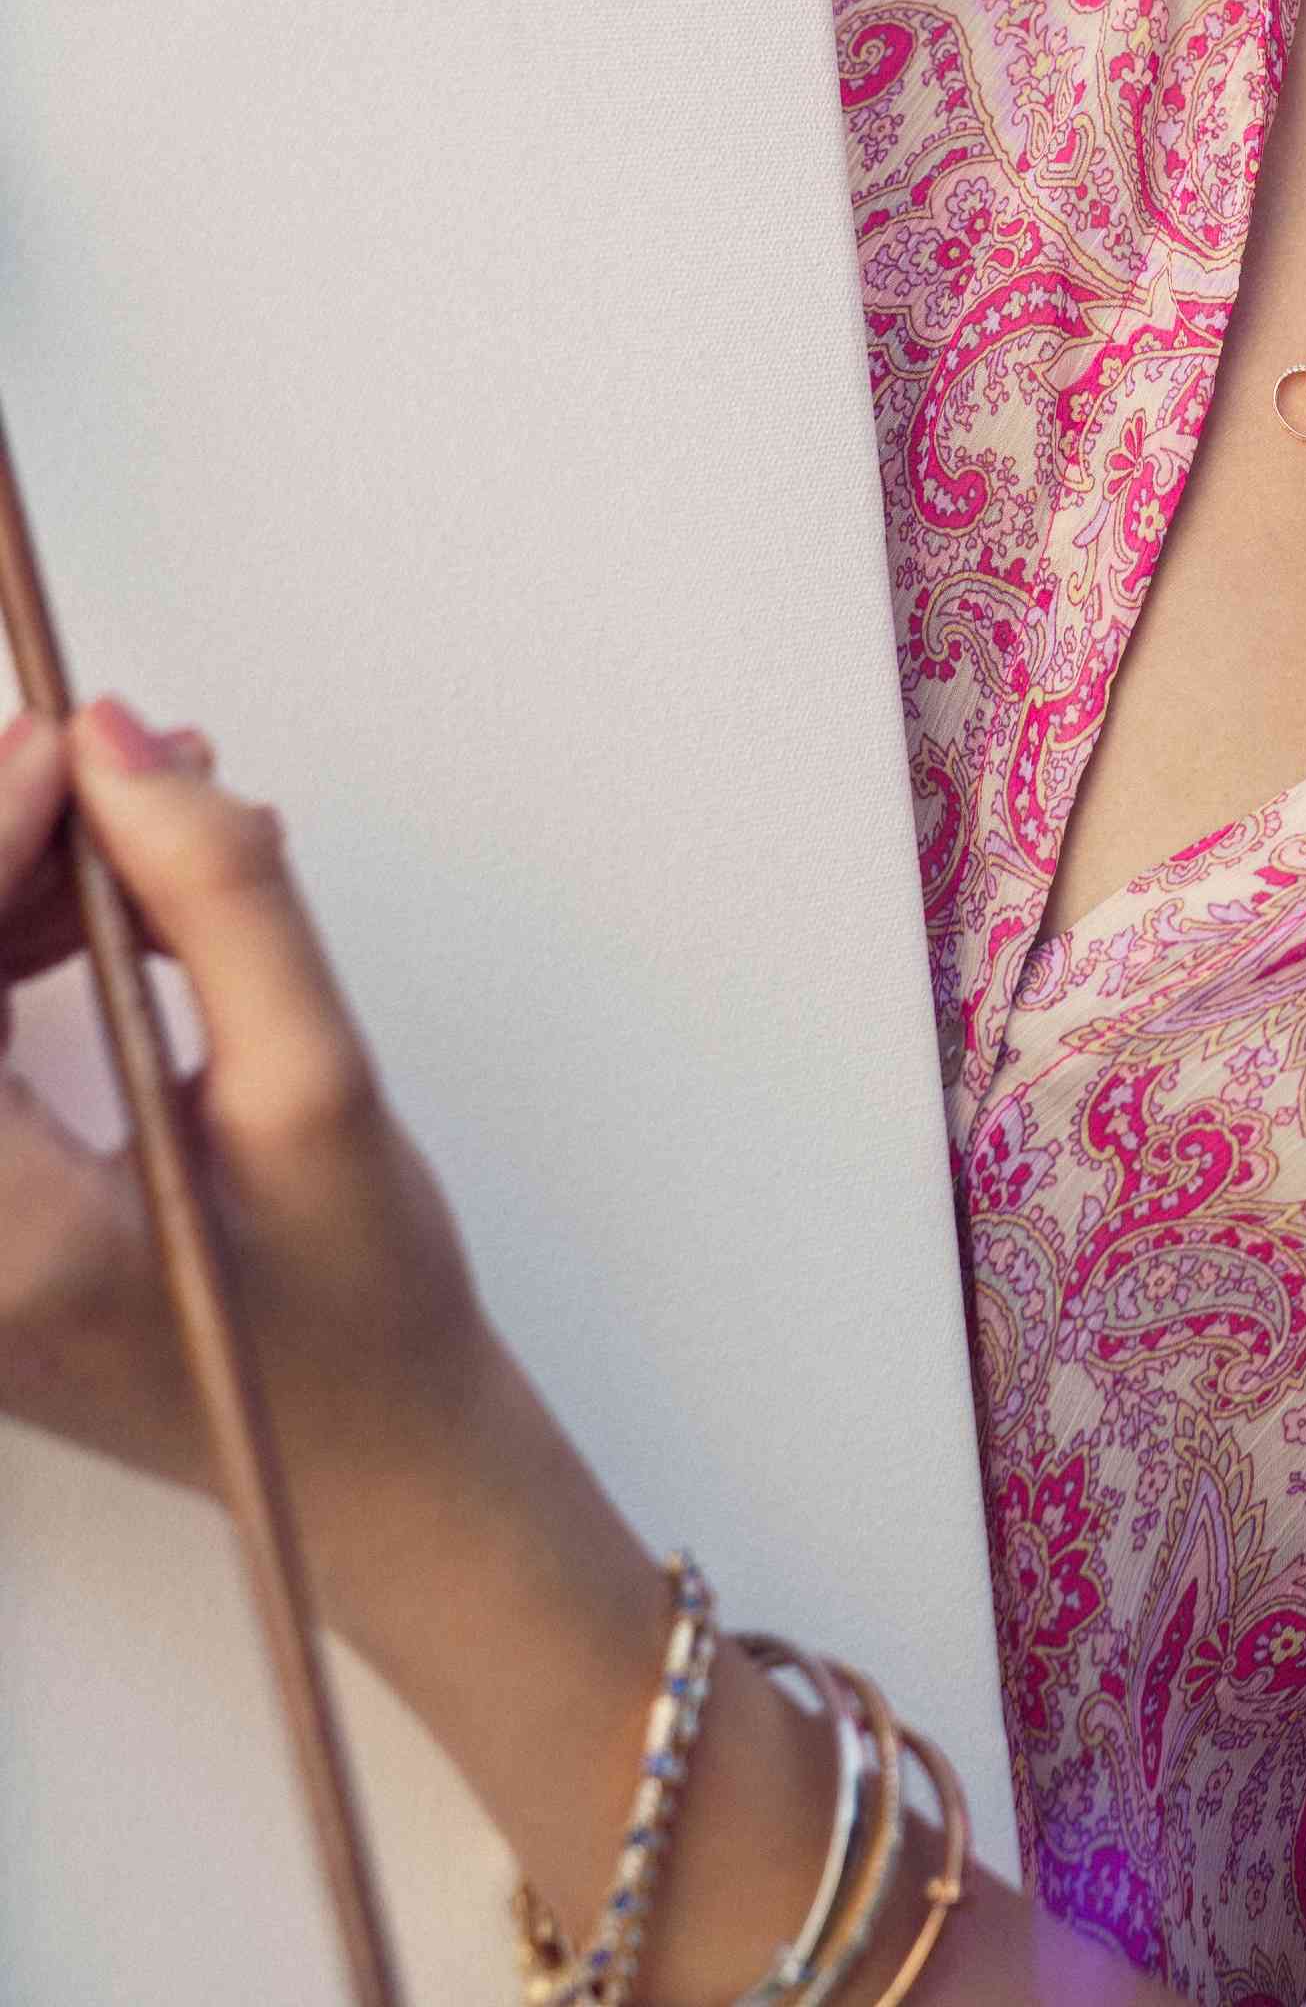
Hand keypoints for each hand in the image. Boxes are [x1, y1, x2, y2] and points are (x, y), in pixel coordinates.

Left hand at [0, 697, 498, 1525]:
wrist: (371, 1464)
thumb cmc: (359, 1316)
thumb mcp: (318, 1088)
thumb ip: (222, 902)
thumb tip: (122, 746)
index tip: (67, 740)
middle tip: (114, 760)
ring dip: (8, 887)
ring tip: (149, 820)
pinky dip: (9, 949)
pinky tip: (117, 905)